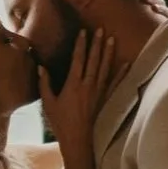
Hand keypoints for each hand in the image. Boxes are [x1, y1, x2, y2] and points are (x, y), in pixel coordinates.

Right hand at [41, 24, 118, 168]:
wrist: (78, 140)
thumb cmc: (60, 122)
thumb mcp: (48, 103)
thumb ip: (45, 84)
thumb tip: (40, 67)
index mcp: (73, 84)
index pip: (78, 60)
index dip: (81, 45)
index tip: (83, 32)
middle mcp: (88, 86)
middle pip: (94, 60)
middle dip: (97, 44)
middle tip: (101, 29)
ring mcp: (98, 92)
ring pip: (105, 68)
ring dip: (108, 53)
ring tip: (112, 39)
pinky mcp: (104, 99)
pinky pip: (114, 84)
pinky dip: (121, 73)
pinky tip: (127, 63)